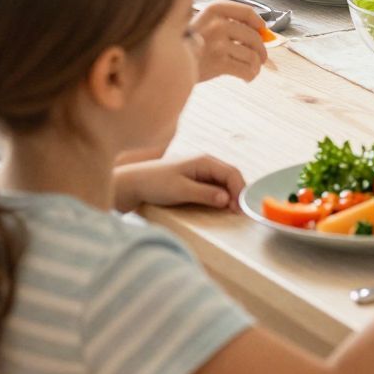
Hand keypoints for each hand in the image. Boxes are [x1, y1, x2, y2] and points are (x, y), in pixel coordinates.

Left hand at [111, 153, 243, 211]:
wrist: (133, 183)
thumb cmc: (155, 184)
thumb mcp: (180, 190)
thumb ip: (205, 194)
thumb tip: (228, 199)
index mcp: (204, 160)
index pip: (231, 173)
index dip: (240, 190)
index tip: (240, 208)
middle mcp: (206, 163)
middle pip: (231, 176)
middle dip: (238, 193)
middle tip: (239, 212)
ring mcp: (202, 170)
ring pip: (224, 181)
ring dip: (231, 195)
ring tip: (233, 211)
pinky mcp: (196, 179)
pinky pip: (215, 185)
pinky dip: (221, 195)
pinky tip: (222, 206)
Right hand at [190, 1, 268, 82]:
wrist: (166, 65)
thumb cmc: (186, 46)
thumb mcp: (202, 24)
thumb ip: (226, 23)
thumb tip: (261, 33)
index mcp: (213, 11)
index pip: (245, 11)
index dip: (258, 22)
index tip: (262, 30)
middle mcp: (217, 24)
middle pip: (253, 36)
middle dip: (261, 50)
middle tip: (261, 58)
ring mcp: (218, 44)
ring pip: (252, 55)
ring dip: (256, 65)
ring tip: (251, 69)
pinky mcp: (218, 63)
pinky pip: (246, 69)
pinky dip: (250, 75)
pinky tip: (247, 77)